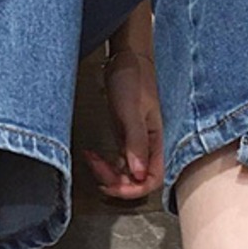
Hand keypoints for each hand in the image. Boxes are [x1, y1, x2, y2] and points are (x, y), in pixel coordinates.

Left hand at [84, 49, 164, 200]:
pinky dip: (103, 164)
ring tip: (91, 160)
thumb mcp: (132, 111)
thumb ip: (136, 142)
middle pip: (137, 181)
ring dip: (107, 174)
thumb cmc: (132, 79)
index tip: (112, 186)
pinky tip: (91, 155)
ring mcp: (136, 143)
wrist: (126, 58)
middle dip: (116, 183)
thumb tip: (138, 173)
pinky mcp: (125, 138)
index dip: (133, 189)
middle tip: (96, 171)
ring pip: (125, 173)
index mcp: (156, 142)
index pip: (152, 180)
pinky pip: (117, 162)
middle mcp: (148, 147)